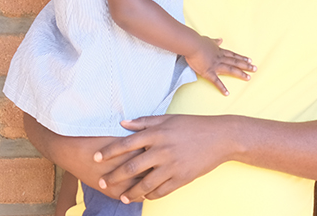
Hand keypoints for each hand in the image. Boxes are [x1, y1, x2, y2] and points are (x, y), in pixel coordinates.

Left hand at [95, 115, 228, 202]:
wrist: (221, 137)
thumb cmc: (195, 125)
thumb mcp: (170, 119)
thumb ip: (145, 122)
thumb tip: (122, 123)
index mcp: (158, 133)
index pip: (126, 143)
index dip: (108, 152)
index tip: (95, 158)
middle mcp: (163, 150)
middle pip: (130, 167)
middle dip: (113, 176)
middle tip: (103, 181)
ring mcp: (172, 166)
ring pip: (144, 184)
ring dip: (130, 192)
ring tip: (122, 196)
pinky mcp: (182, 178)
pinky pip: (161, 191)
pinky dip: (150, 195)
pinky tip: (144, 196)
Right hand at [185, 37, 256, 94]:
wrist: (192, 45)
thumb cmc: (198, 41)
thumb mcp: (209, 40)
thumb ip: (215, 41)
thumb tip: (221, 39)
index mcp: (219, 51)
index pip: (233, 55)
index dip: (242, 58)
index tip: (250, 60)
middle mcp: (220, 58)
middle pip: (236, 62)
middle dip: (246, 66)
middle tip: (255, 69)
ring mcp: (215, 65)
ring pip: (231, 70)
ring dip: (240, 74)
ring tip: (248, 78)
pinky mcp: (209, 72)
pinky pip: (216, 81)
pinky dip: (222, 88)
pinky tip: (227, 93)